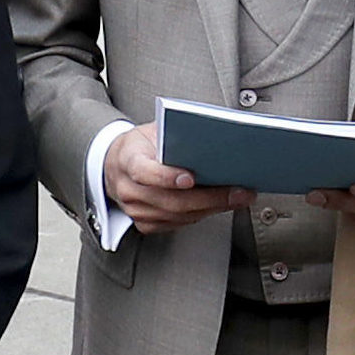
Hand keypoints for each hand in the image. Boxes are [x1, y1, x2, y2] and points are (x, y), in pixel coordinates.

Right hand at [103, 123, 254, 233]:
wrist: (115, 165)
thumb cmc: (139, 145)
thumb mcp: (152, 130)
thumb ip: (174, 134)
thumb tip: (212, 137)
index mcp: (127, 159)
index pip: (144, 171)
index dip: (167, 176)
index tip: (191, 177)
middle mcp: (128, 189)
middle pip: (170, 200)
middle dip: (210, 197)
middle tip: (238, 192)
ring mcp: (135, 210)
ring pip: (178, 215)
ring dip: (212, 208)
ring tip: (239, 197)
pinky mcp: (145, 224)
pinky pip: (177, 224)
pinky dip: (202, 214)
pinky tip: (220, 205)